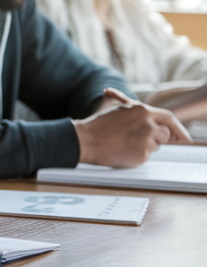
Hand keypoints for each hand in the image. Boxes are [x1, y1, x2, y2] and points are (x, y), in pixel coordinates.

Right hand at [75, 93, 190, 167]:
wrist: (85, 140)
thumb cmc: (98, 125)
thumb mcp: (118, 109)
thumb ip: (138, 111)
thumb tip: (150, 115)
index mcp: (142, 111)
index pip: (169, 118)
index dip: (176, 127)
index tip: (181, 135)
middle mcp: (148, 125)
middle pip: (164, 134)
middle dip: (155, 137)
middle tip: (139, 139)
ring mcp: (145, 140)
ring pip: (155, 146)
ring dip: (145, 146)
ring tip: (124, 143)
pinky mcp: (141, 155)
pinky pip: (146, 157)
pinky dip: (136, 155)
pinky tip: (122, 151)